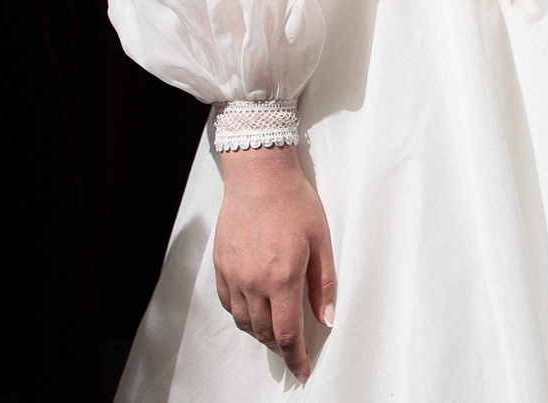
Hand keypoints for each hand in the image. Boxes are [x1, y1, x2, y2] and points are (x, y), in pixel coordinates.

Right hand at [214, 147, 336, 380]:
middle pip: (265, 332)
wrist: (258, 176)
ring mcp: (233, 276)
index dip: (296, 358)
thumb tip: (327, 318)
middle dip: (281, 346)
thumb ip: (324, 284)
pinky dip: (243, 314)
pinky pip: (230, 304)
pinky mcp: (220, 267)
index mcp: (282, 278)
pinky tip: (256, 309)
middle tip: (295, 348)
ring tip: (277, 329)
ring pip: (245, 322)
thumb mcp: (321, 241)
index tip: (302, 371)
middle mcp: (253, 283)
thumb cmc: (294, 203)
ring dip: (262, 332)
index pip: (288, 334)